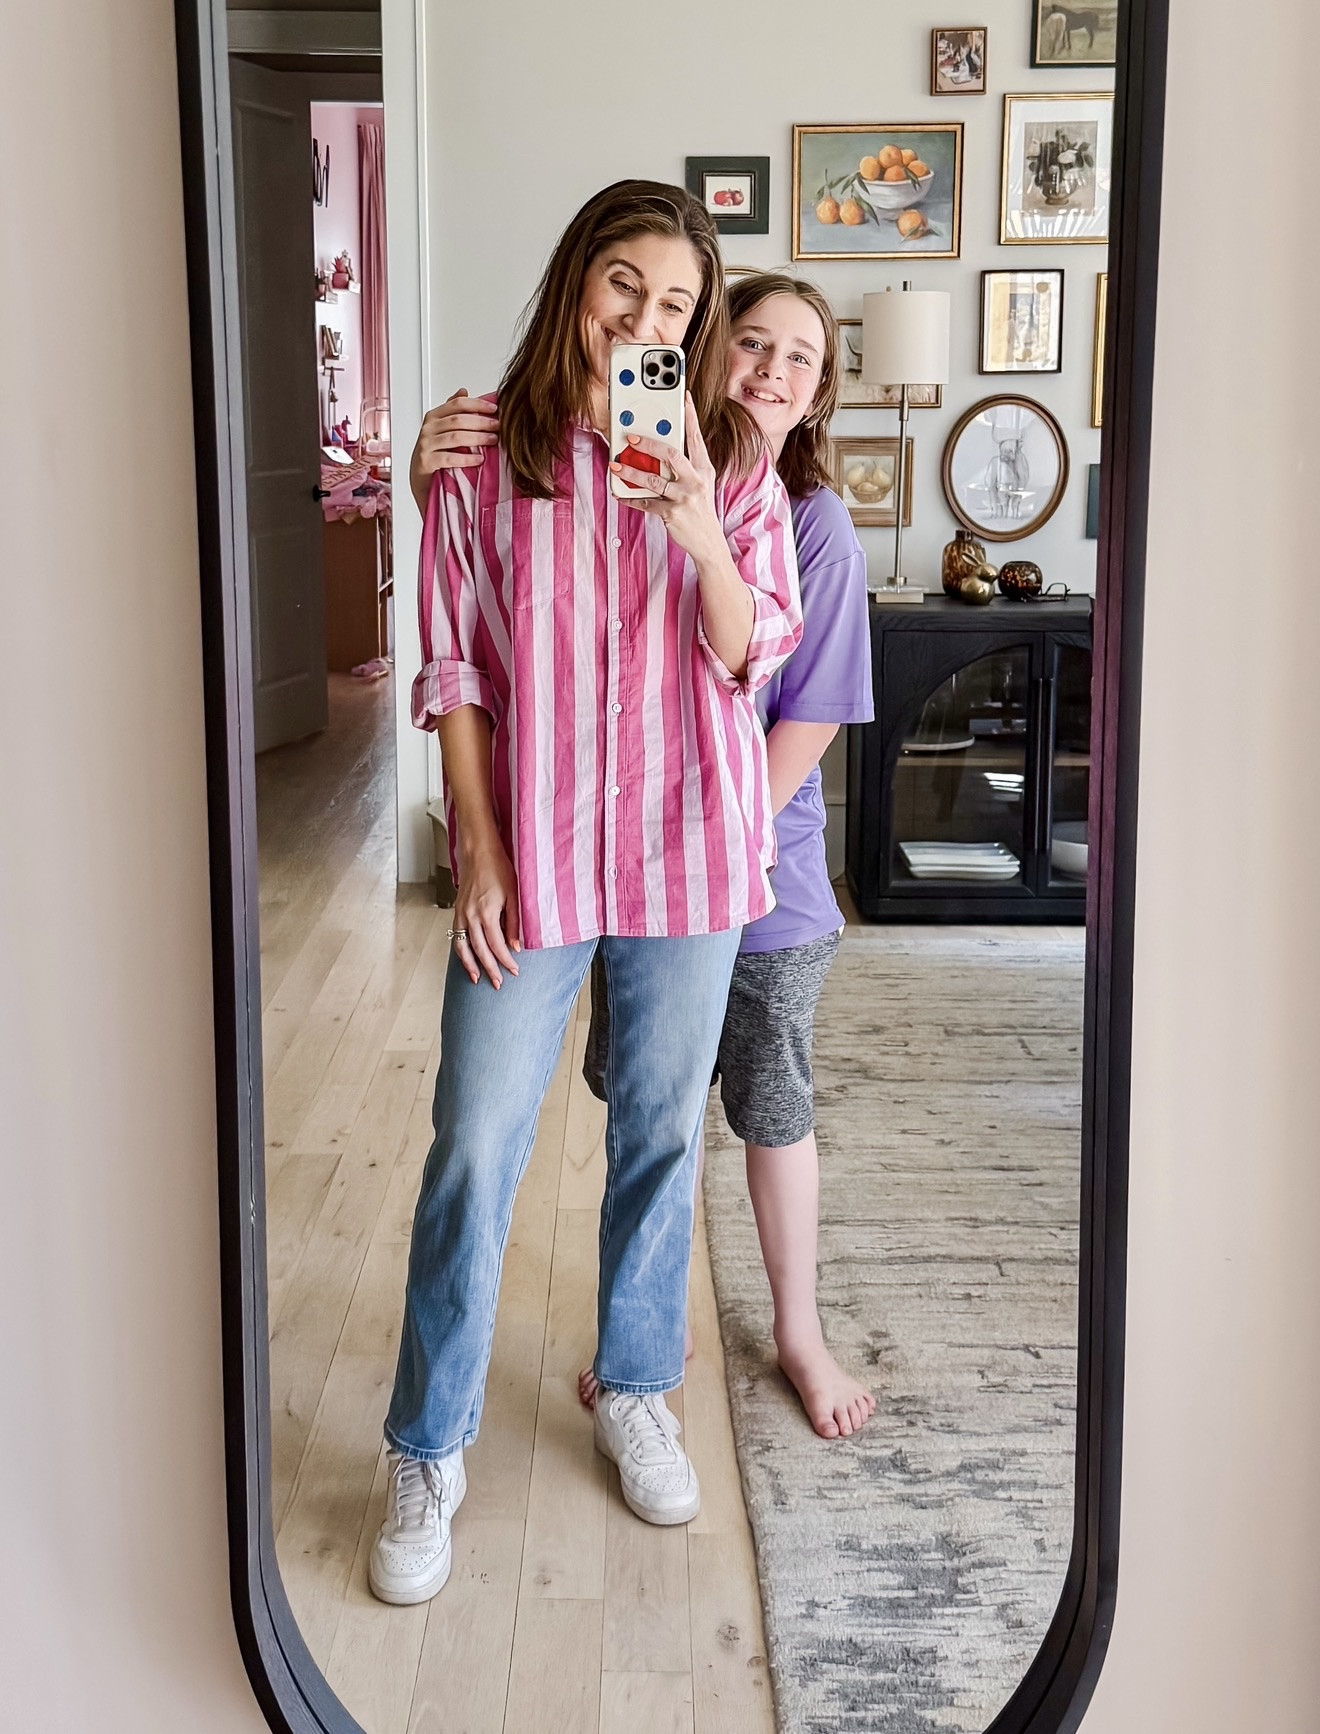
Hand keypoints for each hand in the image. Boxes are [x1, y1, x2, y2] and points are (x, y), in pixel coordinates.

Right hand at [410, 388, 499, 513]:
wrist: (420, 479)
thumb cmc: (435, 452)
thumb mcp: (442, 429)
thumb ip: (452, 411)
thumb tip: (463, 391)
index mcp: (434, 416)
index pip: (458, 404)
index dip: (478, 404)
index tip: (495, 409)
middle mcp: (428, 428)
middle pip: (458, 420)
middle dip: (481, 422)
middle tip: (499, 426)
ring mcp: (426, 445)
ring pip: (455, 437)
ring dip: (477, 438)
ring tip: (493, 441)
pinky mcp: (426, 461)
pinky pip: (449, 458)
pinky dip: (466, 458)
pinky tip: (480, 460)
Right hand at [450, 836, 520, 988]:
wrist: (479, 852)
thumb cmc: (499, 869)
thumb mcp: (514, 895)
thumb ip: (514, 923)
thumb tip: (516, 946)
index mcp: (487, 913)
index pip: (497, 946)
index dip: (506, 962)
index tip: (514, 971)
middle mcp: (471, 916)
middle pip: (480, 951)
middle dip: (490, 970)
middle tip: (497, 984)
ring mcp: (461, 914)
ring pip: (462, 947)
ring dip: (469, 965)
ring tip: (477, 978)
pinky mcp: (457, 910)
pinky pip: (456, 936)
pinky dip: (460, 950)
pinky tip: (466, 958)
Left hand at [611, 393, 723, 563]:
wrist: (709, 542)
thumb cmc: (701, 510)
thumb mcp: (700, 484)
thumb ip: (686, 467)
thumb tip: (660, 451)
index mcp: (703, 469)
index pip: (695, 437)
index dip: (689, 416)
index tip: (683, 397)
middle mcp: (696, 480)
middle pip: (670, 454)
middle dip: (648, 444)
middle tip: (630, 437)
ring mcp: (685, 497)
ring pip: (653, 479)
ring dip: (631, 472)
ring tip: (616, 466)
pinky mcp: (673, 513)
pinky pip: (646, 503)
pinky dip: (631, 498)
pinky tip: (620, 494)